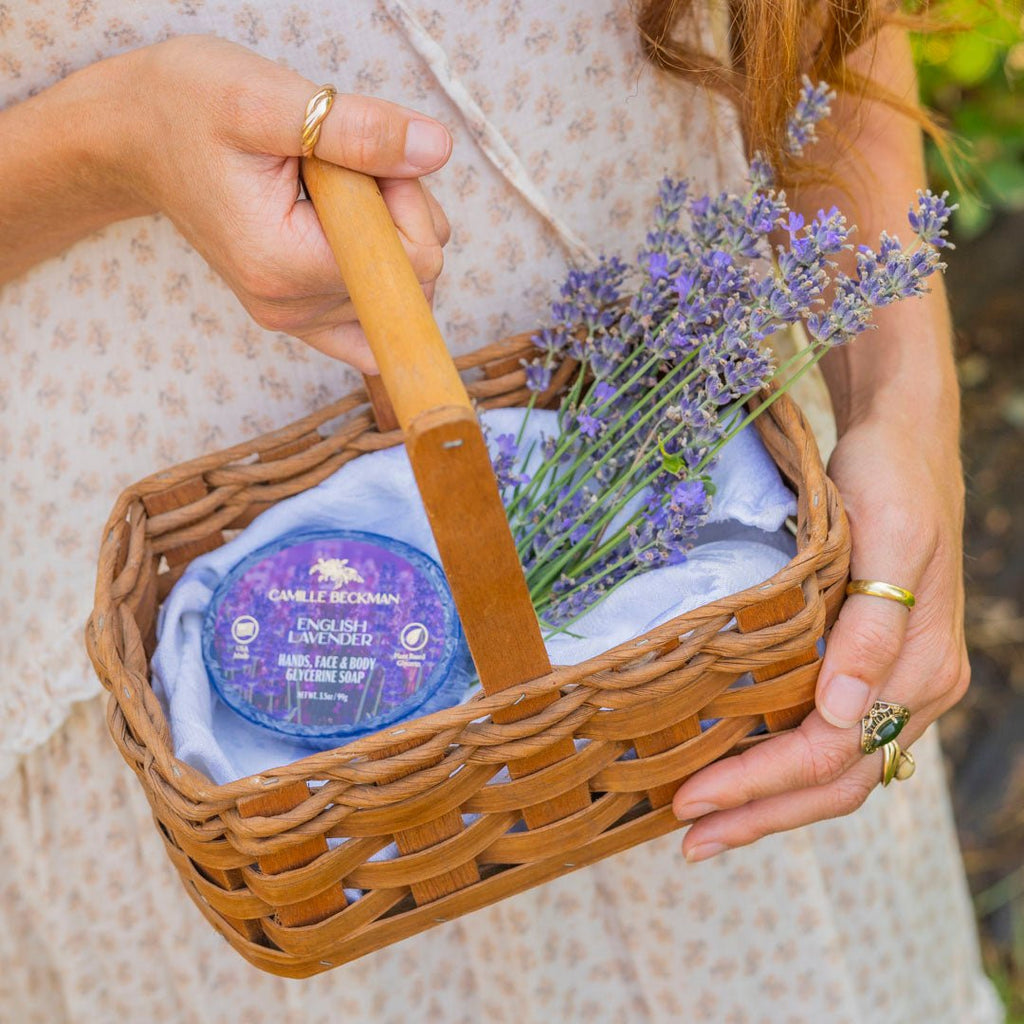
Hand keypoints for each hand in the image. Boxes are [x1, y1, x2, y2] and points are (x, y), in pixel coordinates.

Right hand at [118, 35, 452, 371]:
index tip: (363, 156)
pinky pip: (372, 327)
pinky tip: (353, 238)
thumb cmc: (187, 106)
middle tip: (342, 167)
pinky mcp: (297, 316)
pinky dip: (380, 278)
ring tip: (331, 188)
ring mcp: (295, 320)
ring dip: (388, 234)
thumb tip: (435, 148)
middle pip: (414, 278)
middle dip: (401, 213)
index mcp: (286, 267)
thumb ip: (356, 129)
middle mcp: (291, 309)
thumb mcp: (268, 99)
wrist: (135, 136)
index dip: (408, 198)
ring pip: (402, 290)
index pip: (413, 260)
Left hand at [670, 414, 969, 860]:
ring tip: (707, 826)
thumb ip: (871, 630)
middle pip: (837, 781)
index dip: (761, 784)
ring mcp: (897, 681)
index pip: (833, 753)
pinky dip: (786, 766)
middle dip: (761, 814)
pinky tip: (742, 770)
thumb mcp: (887, 542)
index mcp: (920, 667)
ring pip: (838, 771)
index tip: (692, 801)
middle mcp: (916, 687)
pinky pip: (834, 738)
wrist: (902, 441)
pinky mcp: (874, 666)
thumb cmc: (890, 482)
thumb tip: (842, 714)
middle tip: (689, 839)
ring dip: (771, 803)